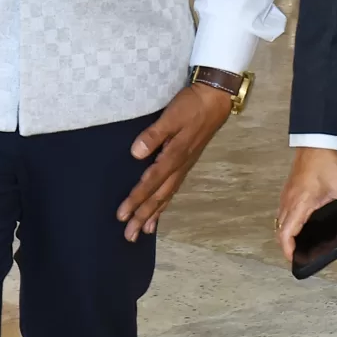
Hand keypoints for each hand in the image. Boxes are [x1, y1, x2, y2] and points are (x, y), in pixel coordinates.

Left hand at [117, 82, 234, 239]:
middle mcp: (178, 166)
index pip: (150, 183)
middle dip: (142, 216)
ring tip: (142, 232)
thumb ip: (153, 135)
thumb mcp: (171, 116)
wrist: (215, 101)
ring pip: (166, 196)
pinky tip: (159, 212)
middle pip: (158, 196)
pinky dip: (164, 204)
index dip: (136, 200)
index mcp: (173, 156)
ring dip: (153, 215)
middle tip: (128, 236)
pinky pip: (173, 190)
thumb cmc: (191, 106)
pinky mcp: (185, 164)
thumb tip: (136, 153)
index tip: (122, 215)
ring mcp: (183, 167)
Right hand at [276, 146, 336, 261]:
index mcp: (300, 205)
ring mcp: (286, 194)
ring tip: (300, 242)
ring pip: (280, 220)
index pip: (285, 234)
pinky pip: (283, 210)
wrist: (319, 141)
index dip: (288, 251)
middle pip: (280, 230)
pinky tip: (302, 222)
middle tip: (299, 255)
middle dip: (287, 245)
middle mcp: (289, 201)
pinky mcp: (289, 188)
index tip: (295, 260)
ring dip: (286, 233)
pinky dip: (288, 221)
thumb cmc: (329, 163)